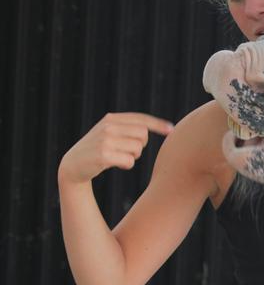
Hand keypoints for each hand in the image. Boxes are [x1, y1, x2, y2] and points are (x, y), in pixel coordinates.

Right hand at [59, 113, 174, 184]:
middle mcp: (108, 127)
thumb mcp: (109, 133)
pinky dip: (126, 165)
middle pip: (143, 134)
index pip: (140, 119)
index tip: (171, 130)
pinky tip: (115, 164)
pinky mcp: (103, 155)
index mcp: (110, 119)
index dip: (158, 124)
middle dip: (141, 145)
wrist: (72, 165)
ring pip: (138, 148)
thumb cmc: (98, 149)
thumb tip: (156, 128)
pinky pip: (130, 161)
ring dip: (133, 156)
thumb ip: (127, 128)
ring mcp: (104, 140)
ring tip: (118, 157)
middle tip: (128, 150)